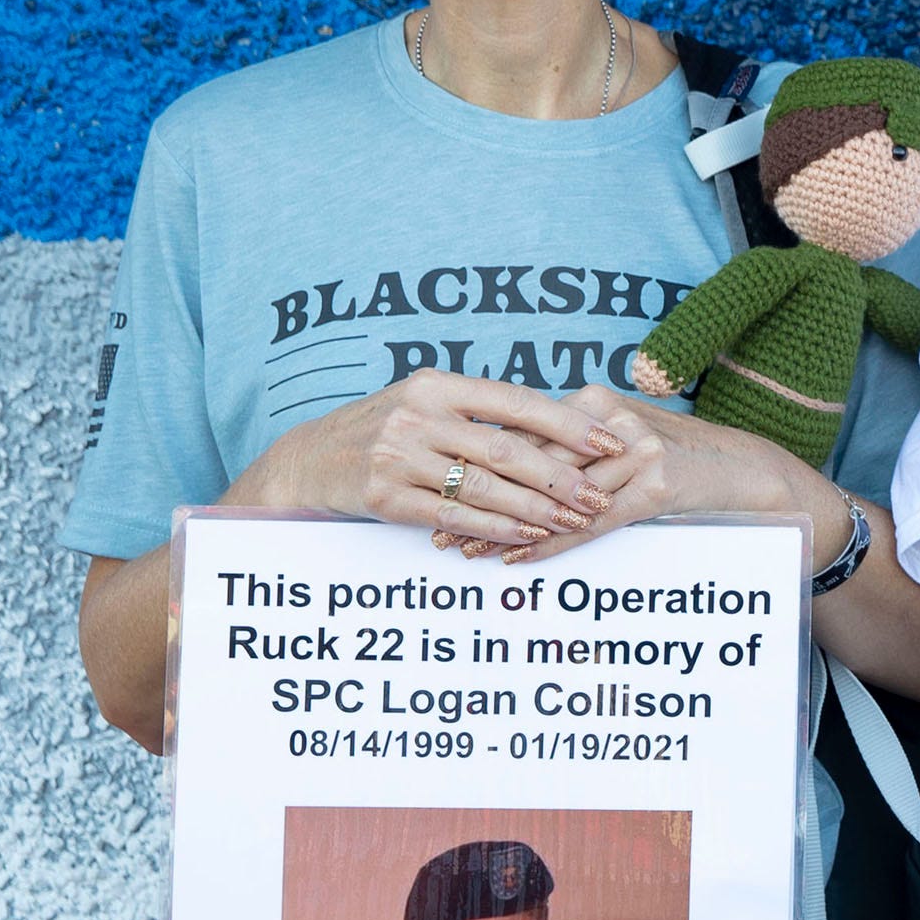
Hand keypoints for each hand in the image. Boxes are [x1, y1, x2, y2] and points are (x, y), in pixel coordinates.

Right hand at [232, 370, 622, 550]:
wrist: (308, 459)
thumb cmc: (385, 429)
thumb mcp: (425, 402)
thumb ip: (480, 410)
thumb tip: (560, 422)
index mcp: (438, 384)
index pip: (518, 401)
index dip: (570, 423)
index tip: (612, 439)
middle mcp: (419, 416)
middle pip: (508, 448)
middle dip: (563, 475)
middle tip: (602, 494)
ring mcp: (399, 457)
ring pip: (485, 487)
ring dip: (537, 508)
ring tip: (576, 520)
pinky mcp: (386, 497)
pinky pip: (455, 517)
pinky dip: (497, 529)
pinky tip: (529, 536)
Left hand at [471, 385, 839, 563]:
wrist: (745, 473)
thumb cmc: (676, 459)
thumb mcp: (619, 441)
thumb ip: (572, 446)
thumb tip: (503, 465)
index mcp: (595, 401)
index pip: (521, 433)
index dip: (476, 465)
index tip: (439, 489)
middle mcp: (612, 420)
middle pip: (530, 464)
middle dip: (479, 499)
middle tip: (436, 529)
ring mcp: (636, 451)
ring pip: (555, 497)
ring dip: (505, 528)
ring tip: (465, 554)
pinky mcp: (656, 485)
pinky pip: (591, 523)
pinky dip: (551, 544)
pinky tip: (517, 560)